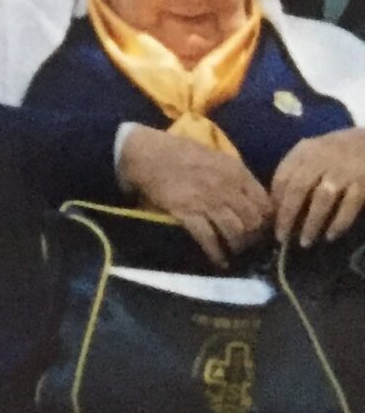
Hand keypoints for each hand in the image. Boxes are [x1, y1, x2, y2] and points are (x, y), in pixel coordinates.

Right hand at [117, 126, 271, 267]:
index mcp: (236, 172)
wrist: (147, 153)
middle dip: (254, 236)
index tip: (261, 228)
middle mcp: (227, 188)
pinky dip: (216, 254)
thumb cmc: (179, 151)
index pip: (265, 203)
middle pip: (253, 221)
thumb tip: (250, 196)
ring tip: (234, 252)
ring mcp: (207, 202)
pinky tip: (219, 261)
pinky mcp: (187, 213)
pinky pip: (209, 239)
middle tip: (249, 244)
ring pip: (236, 232)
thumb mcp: (216, 157)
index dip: (266, 220)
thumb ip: (235, 175)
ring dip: (237, 246)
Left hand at [271, 129, 364, 250]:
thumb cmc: (337, 151)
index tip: (270, 221)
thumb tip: (277, 204)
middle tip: (282, 238)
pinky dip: (339, 222)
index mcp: (305, 151)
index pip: (282, 177)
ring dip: (312, 223)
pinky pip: (349, 206)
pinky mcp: (363, 182)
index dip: (275, 201)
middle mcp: (322, 159)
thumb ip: (296, 172)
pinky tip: (331, 236)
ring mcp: (343, 171)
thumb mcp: (313, 152)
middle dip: (288, 216)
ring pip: (322, 199)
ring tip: (305, 242)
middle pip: (299, 189)